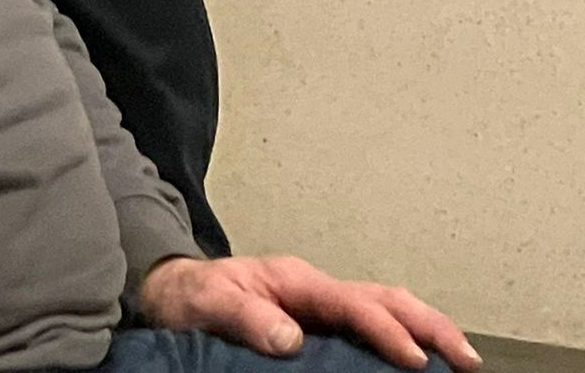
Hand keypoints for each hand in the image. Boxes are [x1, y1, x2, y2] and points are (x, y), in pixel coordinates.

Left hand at [139, 255, 480, 369]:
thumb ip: (246, 317)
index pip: (352, 304)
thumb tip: (290, 337)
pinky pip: (371, 327)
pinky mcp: (321, 324)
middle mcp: (315, 289)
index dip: (386, 331)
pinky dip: (403, 338)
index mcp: (294, 280)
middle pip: (385, 298)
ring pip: (386, 308)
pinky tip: (422, 361)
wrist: (174, 293)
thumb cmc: (191, 298)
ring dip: (425, 329)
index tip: (414, 360)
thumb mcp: (209, 303)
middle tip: (466, 357)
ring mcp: (321, 306)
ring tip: (461, 359)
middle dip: (429, 323)